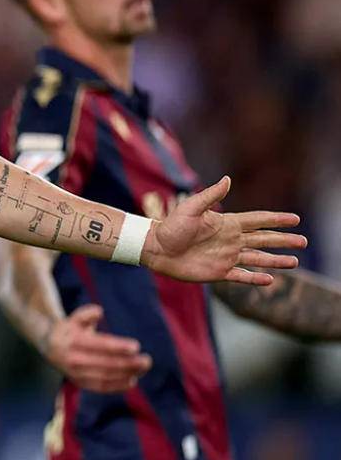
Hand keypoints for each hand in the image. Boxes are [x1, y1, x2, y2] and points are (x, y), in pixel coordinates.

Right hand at [42, 304, 150, 392]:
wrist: (49, 347)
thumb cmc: (69, 330)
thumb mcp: (74, 318)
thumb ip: (85, 314)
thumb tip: (99, 311)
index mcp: (74, 341)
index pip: (100, 345)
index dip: (119, 347)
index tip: (136, 346)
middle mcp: (74, 359)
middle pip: (106, 363)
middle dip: (128, 363)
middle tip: (147, 360)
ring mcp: (77, 373)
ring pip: (106, 376)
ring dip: (127, 374)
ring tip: (143, 368)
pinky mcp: (80, 383)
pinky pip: (101, 387)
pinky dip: (117, 386)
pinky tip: (132, 381)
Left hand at [142, 176, 305, 284]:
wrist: (155, 249)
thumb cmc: (170, 226)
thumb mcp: (191, 208)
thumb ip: (210, 196)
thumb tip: (228, 179)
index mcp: (227, 224)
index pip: (258, 220)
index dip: (276, 220)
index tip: (295, 219)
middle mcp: (231, 240)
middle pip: (264, 240)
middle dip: (284, 240)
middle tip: (304, 241)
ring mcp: (226, 257)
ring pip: (257, 259)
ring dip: (276, 261)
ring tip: (295, 262)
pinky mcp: (218, 273)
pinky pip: (242, 277)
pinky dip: (256, 279)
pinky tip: (271, 279)